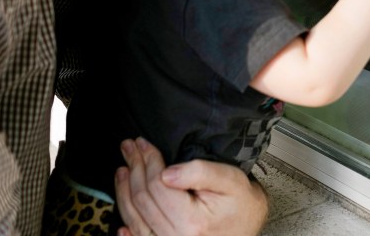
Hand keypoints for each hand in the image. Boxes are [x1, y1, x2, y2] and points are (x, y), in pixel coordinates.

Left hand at [115, 138, 266, 235]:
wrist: (249, 224)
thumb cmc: (240, 202)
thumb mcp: (229, 178)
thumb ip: (199, 172)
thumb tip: (166, 173)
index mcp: (191, 221)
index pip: (158, 186)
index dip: (148, 161)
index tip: (142, 143)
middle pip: (143, 200)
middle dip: (134, 169)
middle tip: (129, 148)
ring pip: (135, 218)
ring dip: (124, 191)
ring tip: (123, 169)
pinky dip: (128, 227)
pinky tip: (120, 221)